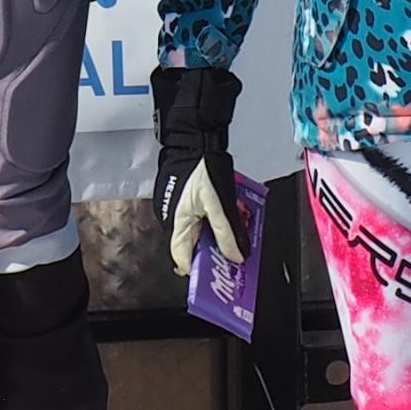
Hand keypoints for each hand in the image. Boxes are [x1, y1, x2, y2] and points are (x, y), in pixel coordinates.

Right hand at [149, 63, 245, 268]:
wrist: (193, 135)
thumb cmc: (203, 167)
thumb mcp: (220, 204)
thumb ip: (228, 233)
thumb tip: (236, 258)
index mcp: (178, 223)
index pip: (182, 258)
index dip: (199, 269)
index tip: (219, 274)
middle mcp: (172, 217)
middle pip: (193, 244)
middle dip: (215, 249)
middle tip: (236, 250)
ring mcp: (176, 205)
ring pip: (198, 229)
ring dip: (217, 231)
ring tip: (237, 227)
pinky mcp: (183, 195)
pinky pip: (199, 215)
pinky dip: (213, 217)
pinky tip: (230, 210)